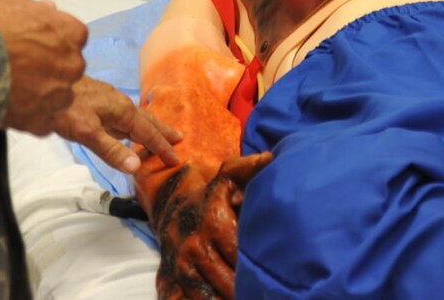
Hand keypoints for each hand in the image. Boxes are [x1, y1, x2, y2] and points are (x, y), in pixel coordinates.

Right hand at [0, 0, 88, 135]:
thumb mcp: (7, 0)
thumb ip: (33, 7)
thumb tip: (46, 8)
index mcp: (71, 32)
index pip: (72, 38)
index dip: (52, 42)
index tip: (34, 46)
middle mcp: (72, 64)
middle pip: (67, 68)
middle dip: (48, 69)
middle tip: (20, 69)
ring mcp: (59, 95)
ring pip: (58, 97)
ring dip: (41, 95)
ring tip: (13, 91)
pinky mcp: (42, 121)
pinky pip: (43, 121)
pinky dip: (30, 118)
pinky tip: (11, 109)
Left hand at [50, 76, 181, 174]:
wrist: (44, 83)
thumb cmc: (66, 110)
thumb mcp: (87, 133)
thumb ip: (111, 150)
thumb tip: (137, 167)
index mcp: (122, 110)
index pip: (148, 133)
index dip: (161, 147)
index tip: (176, 159)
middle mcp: (120, 102)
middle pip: (146, 119)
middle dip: (162, 131)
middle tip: (179, 139)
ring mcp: (109, 100)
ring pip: (135, 116)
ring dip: (149, 126)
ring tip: (158, 133)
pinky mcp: (98, 100)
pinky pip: (124, 114)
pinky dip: (133, 123)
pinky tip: (125, 126)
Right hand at [153, 150, 272, 298]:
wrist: (170, 207)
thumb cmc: (211, 195)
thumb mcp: (227, 177)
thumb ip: (247, 168)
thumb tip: (269, 158)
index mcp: (212, 222)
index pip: (239, 250)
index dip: (256, 265)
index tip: (273, 274)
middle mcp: (195, 247)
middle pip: (226, 279)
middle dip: (245, 290)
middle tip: (266, 293)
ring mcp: (181, 267)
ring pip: (206, 296)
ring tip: (248, 299)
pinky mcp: (170, 281)